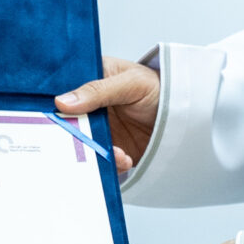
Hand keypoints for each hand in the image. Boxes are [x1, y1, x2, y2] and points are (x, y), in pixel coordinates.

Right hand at [55, 54, 159, 175]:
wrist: (190, 116)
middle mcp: (93, 106)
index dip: (55, 103)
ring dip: (94, 152)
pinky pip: (102, 160)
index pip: (64, 90)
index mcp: (93, 79)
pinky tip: (124, 158)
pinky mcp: (114, 149)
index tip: (53, 114)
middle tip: (80, 140)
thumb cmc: (162, 87)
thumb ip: (98, 90)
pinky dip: (110, 163)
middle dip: (72, 134)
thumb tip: (63, 101)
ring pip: (84, 144)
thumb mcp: (131, 82)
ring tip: (115, 152)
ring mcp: (102, 129)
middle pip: (69, 122)